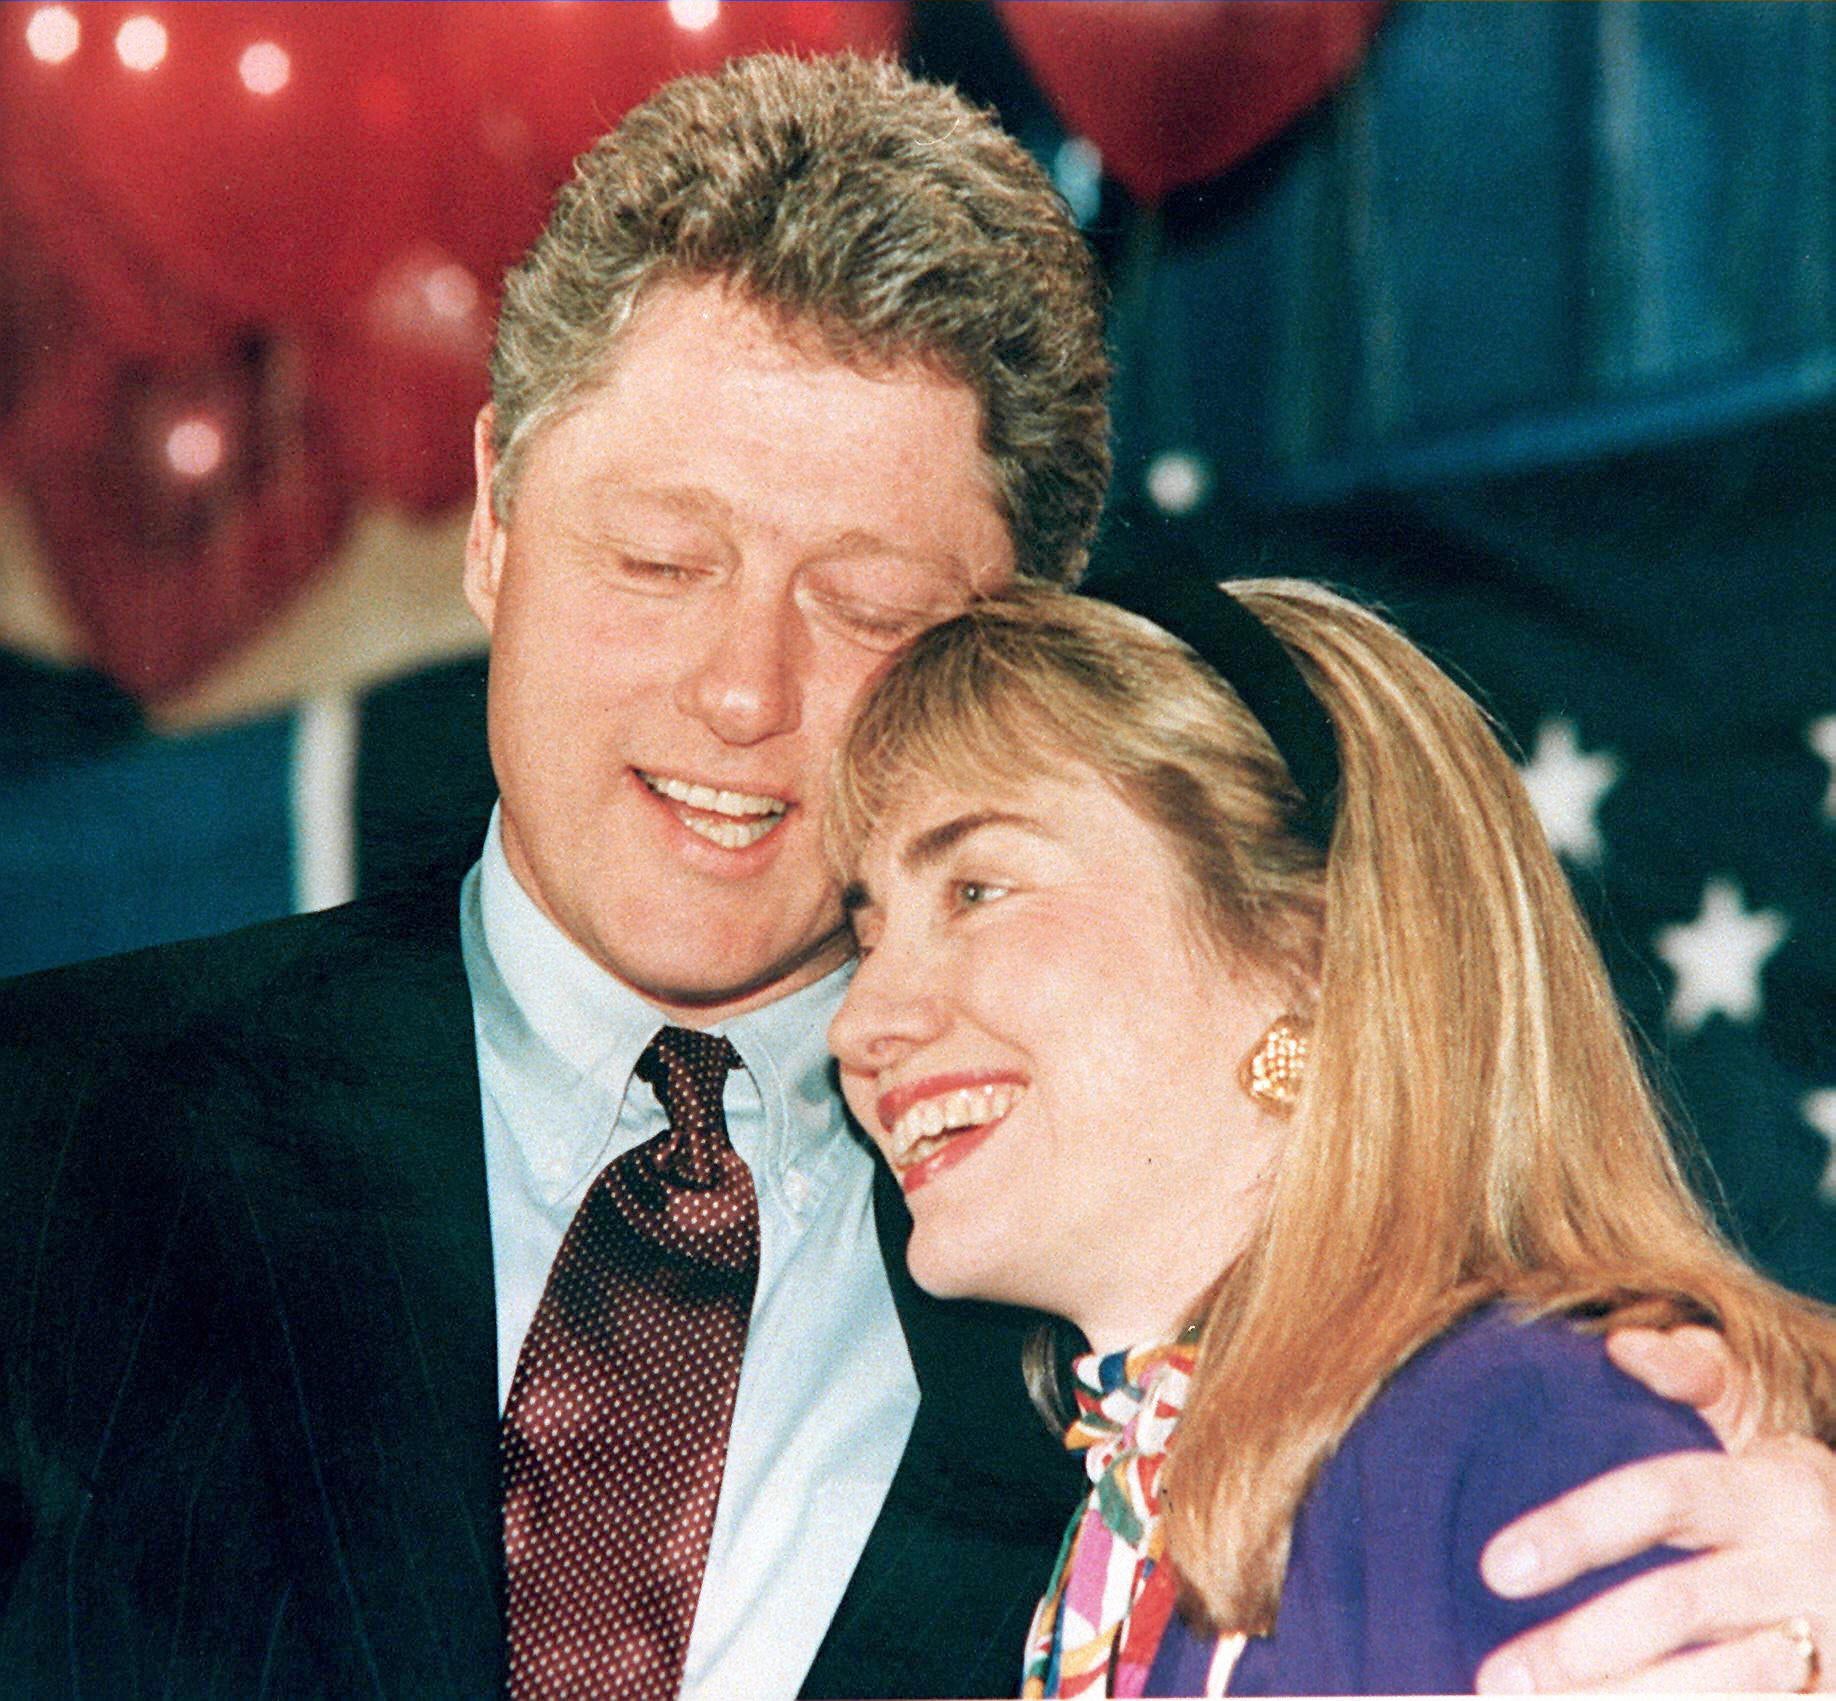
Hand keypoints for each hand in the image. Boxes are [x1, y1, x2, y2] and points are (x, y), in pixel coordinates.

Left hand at [1473, 1329, 1835, 1691]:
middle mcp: (1811, 1567)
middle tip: (1495, 1679)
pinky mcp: (1833, 1700)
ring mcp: (1833, 1645)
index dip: (1579, 1528)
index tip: (1496, 1567)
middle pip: (1680, 1604)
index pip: (1664, 1496)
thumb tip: (1623, 1346)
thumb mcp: (1764, 1430)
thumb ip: (1698, 1379)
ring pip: (1722, 1688)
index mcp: (1778, 1488)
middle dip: (1583, 1647)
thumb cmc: (1795, 1503)